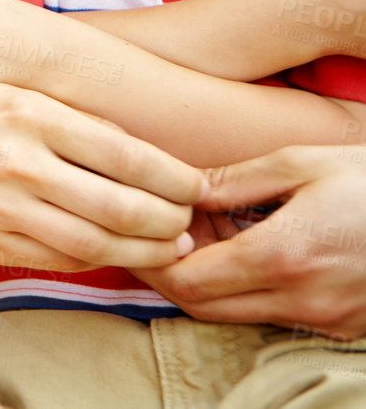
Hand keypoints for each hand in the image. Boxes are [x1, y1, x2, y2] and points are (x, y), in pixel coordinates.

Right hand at [0, 84, 202, 272]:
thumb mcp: (10, 96)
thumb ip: (71, 119)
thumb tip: (146, 152)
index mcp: (27, 113)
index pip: (123, 152)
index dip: (172, 176)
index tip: (197, 186)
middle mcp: (15, 159)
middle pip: (118, 205)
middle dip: (167, 221)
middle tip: (186, 223)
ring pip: (95, 241)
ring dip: (143, 251)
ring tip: (166, 247)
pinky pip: (60, 258)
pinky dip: (97, 259)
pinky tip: (115, 251)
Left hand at [138, 145, 365, 338]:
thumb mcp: (301, 163)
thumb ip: (233, 180)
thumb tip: (182, 189)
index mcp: (282, 256)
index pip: (186, 280)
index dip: (154, 259)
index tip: (148, 231)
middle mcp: (299, 298)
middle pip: (201, 306)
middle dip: (172, 274)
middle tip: (167, 235)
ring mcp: (322, 318)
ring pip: (234, 315)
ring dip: (209, 284)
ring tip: (210, 238)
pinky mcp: (341, 326)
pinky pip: (272, 317)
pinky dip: (246, 293)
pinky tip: (248, 254)